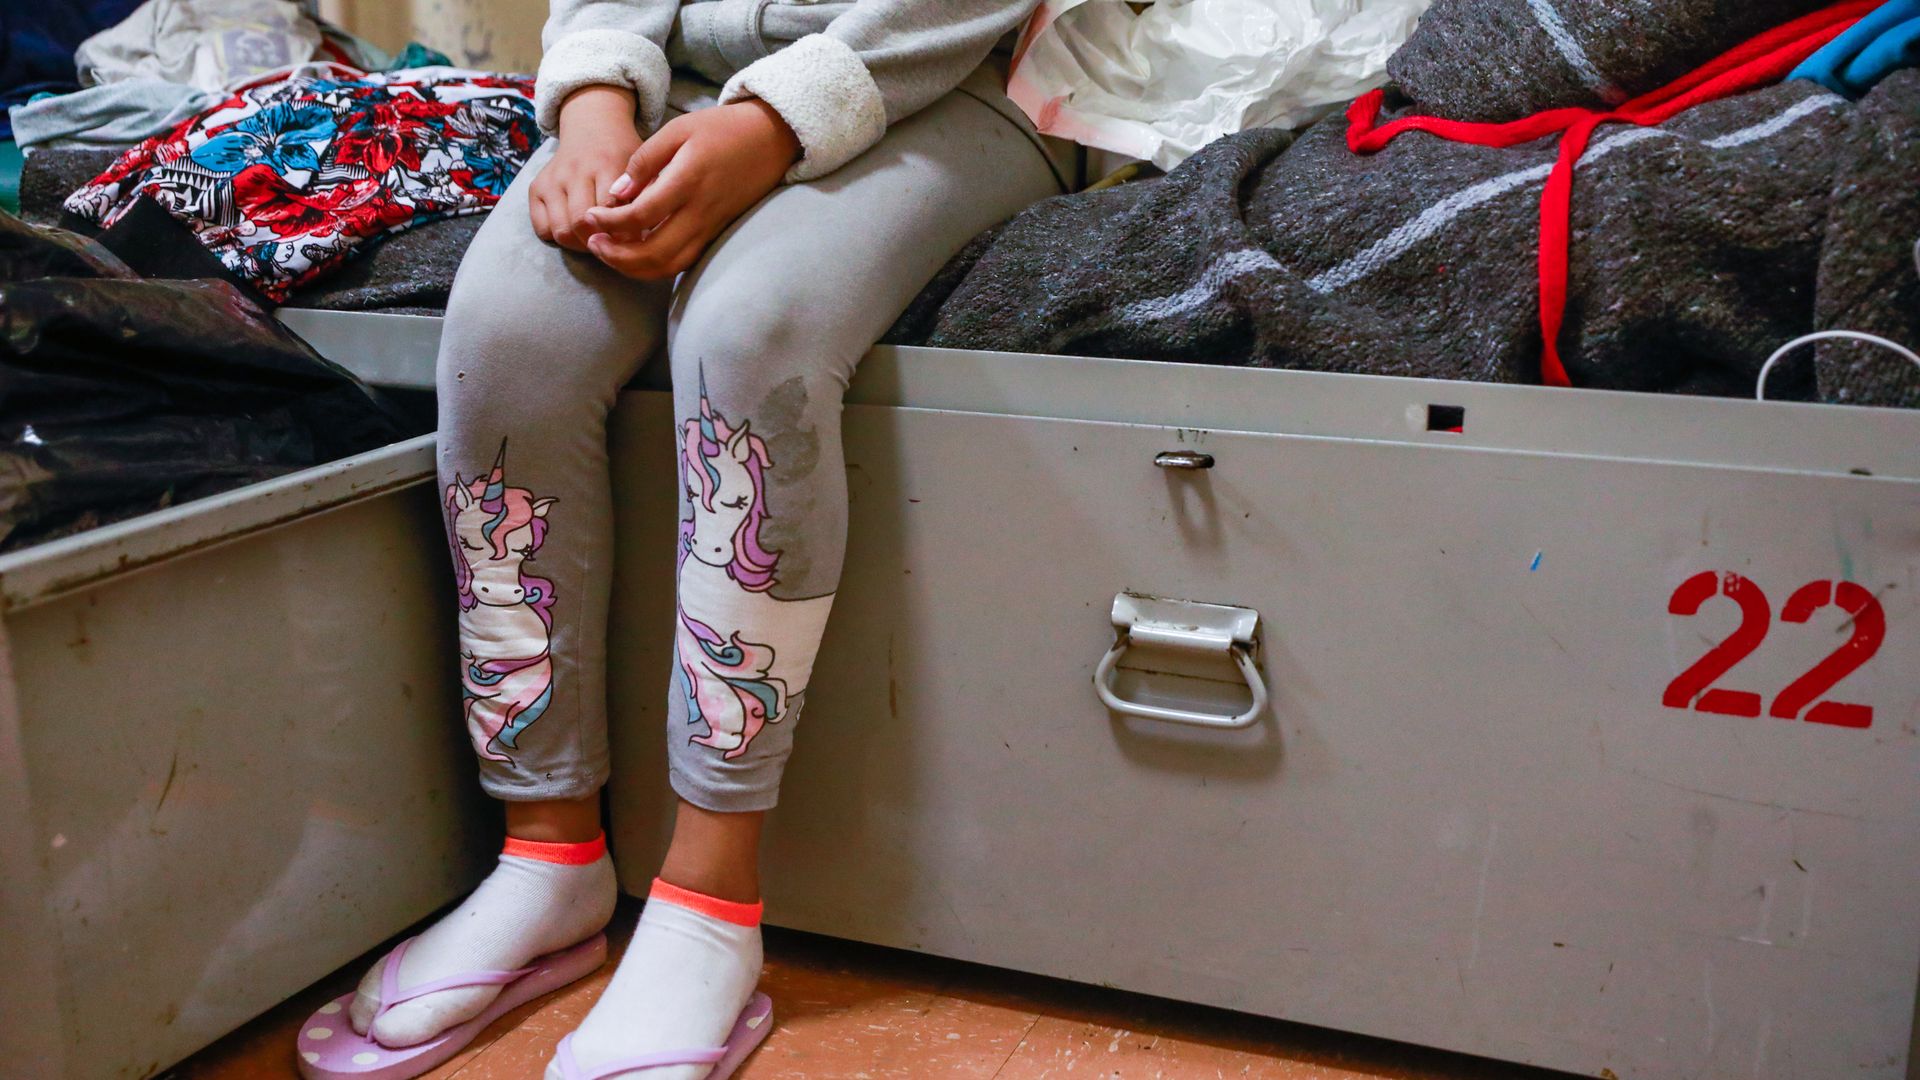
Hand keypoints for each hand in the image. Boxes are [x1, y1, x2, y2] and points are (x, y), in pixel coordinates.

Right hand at [530, 86, 641, 250]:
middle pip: (581, 224)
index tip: (633, 239)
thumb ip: (644, 198)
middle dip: (599, 242)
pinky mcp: (536, 188)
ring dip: (579, 244)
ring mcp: (552, 179)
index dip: (622, 233)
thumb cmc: (622, 155)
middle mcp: (574, 171)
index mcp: (606, 163)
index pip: (608, 209)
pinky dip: (558, 237)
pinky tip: (575, 230)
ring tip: (596, 238)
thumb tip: (643, 239)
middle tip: (613, 243)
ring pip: (561, 231)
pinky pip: (542, 229)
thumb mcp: (641, 168)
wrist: (593, 127)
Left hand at [581, 99, 800, 279]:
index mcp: (688, 181)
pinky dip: (656, 266)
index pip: (641, 215)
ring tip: (610, 253)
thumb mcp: (678, 129)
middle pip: (653, 252)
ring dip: (634, 267)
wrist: (770, 139)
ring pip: (669, 265)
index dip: (609, 222)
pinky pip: (683, 262)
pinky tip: (637, 256)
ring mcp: (710, 226)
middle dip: (616, 255)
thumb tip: (616, 193)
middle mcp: (700, 211)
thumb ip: (644, 161)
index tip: (589, 217)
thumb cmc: (722, 129)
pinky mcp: (715, 233)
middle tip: (593, 242)